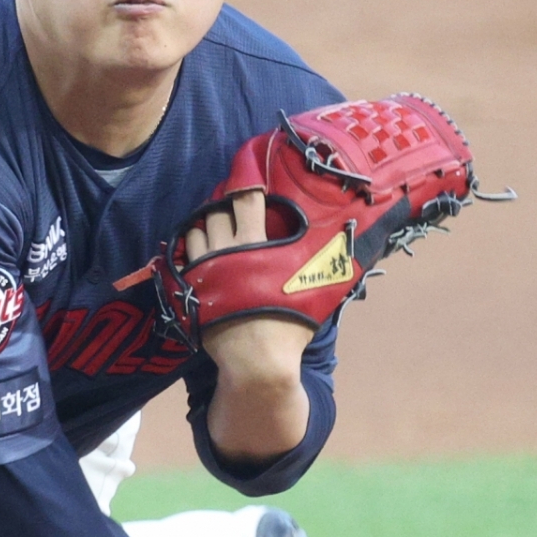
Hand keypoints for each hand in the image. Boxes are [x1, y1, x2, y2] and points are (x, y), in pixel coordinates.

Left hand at [186, 191, 312, 461]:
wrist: (256, 362)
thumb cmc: (290, 326)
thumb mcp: (318, 288)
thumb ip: (329, 260)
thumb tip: (352, 238)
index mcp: (255, 245)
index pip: (246, 198)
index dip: (246, 181)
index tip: (249, 174)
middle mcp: (224, 251)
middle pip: (217, 211)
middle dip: (227, 207)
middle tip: (237, 210)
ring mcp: (203, 270)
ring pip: (196, 230)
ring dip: (207, 226)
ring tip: (219, 231)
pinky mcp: (190, 289)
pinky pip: (183, 256)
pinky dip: (192, 248)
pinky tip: (203, 252)